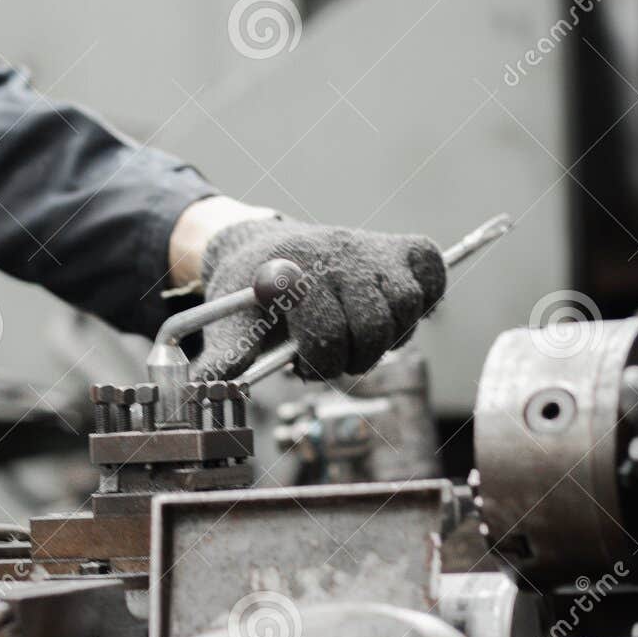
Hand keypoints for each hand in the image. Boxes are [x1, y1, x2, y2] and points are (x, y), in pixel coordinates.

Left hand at [194, 217, 446, 380]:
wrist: (261, 247)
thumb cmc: (251, 297)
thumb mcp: (231, 325)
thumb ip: (224, 360)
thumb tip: (204, 390)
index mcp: (291, 273)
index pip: (326, 337)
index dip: (318, 366)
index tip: (302, 366)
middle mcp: (334, 252)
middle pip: (374, 327)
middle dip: (354, 357)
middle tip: (334, 356)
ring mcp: (370, 247)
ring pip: (407, 307)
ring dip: (388, 336)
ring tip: (359, 337)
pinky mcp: (401, 246)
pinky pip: (432, 275)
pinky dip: (427, 299)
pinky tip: (396, 313)